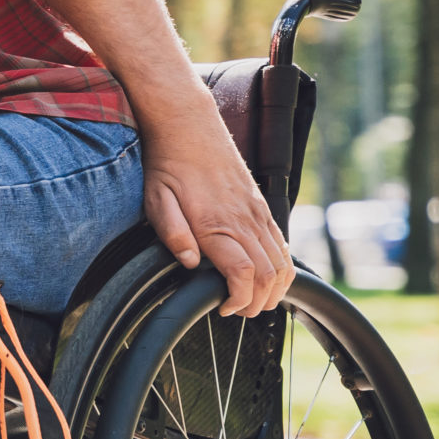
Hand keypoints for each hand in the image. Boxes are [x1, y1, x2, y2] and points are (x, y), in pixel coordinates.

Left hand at [140, 114, 295, 318]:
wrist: (189, 126)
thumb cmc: (168, 166)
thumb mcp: (156, 200)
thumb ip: (173, 234)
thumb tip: (192, 263)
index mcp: (217, 223)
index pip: (244, 274)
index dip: (239, 299)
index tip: (223, 309)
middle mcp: (244, 220)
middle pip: (269, 275)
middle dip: (257, 303)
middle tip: (237, 312)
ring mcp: (257, 213)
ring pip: (282, 262)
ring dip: (274, 289)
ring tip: (253, 301)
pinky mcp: (262, 207)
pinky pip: (282, 243)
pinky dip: (282, 267)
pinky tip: (266, 278)